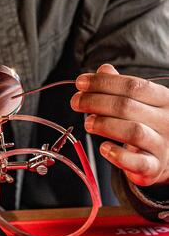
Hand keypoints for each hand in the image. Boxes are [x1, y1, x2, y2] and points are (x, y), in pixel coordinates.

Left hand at [71, 64, 168, 185]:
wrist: (166, 156)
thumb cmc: (148, 126)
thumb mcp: (139, 103)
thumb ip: (121, 87)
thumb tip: (103, 69)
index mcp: (163, 99)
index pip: (133, 85)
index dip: (103, 83)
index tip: (80, 83)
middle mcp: (166, 120)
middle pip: (127, 106)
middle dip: (95, 102)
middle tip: (75, 102)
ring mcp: (162, 144)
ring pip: (133, 131)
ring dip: (104, 124)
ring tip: (88, 123)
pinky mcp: (154, 166)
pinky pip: (137, 162)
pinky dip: (118, 155)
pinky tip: (103, 147)